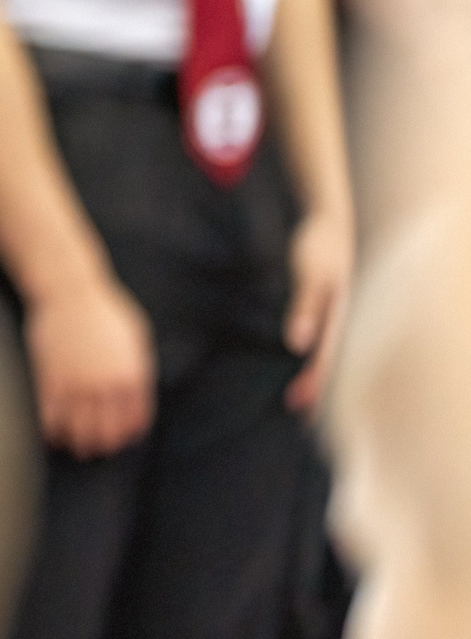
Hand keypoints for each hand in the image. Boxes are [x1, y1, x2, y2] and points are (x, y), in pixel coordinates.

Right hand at [25, 270, 155, 457]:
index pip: (134, 421)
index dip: (126, 435)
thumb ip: (137, 368)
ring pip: (76, 428)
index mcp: (132, 376)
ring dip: (74, 441)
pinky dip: (50, 428)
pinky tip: (49, 431)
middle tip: (92, 448)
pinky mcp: (51, 377)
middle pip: (105, 432)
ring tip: (71, 444)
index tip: (118, 439)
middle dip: (99, 445)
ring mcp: (77, 382)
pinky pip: (50, 414)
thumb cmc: (103, 309)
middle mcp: (106, 384)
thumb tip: (136, 395)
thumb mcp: (135, 337)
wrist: (69, 290)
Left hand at [282, 207, 352, 414]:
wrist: (330, 221)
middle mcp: (341, 318)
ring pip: (328, 352)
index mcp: (340, 316)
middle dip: (316, 389)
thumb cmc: (319, 246)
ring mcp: (336, 313)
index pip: (327, 358)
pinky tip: (302, 364)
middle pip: (330, 361)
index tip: (299, 405)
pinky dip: (313, 356)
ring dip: (315, 377)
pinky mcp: (326, 306)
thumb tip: (297, 344)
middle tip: (298, 417)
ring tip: (299, 401)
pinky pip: (323, 338)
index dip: (314, 383)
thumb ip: (305, 308)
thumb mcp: (311, 274)